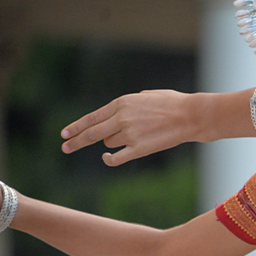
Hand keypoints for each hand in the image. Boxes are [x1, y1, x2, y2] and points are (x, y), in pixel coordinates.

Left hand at [61, 89, 198, 165]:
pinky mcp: (139, 148)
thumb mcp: (146, 95)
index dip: (76, 127)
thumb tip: (117, 115)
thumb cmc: (173, 103)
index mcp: (121, 103)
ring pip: (109, 143)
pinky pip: (117, 158)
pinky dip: (109, 159)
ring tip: (134, 136)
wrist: (191, 116)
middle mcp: (121, 118)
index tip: (65, 133)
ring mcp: (129, 134)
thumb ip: (128, 104)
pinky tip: (106, 159)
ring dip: (113, 142)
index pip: (91, 118)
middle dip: (75, 141)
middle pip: (91, 133)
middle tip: (64, 147)